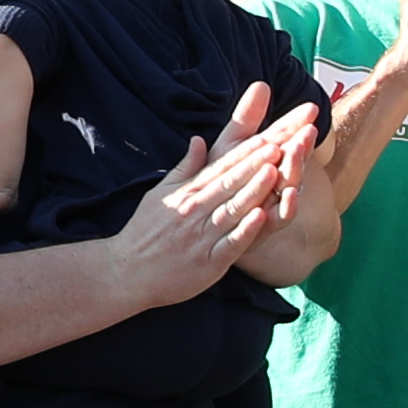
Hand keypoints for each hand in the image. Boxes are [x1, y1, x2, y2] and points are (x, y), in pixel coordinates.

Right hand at [112, 87, 302, 301]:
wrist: (126, 272)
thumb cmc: (146, 232)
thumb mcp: (162, 194)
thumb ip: (186, 169)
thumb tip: (200, 139)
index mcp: (189, 193)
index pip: (222, 168)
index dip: (246, 153)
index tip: (268, 135)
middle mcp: (196, 211)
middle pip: (231, 183)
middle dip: (257, 164)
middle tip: (282, 144)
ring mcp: (202, 236)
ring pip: (233, 209)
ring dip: (254, 190)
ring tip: (275, 171)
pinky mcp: (208, 262)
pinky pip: (230, 244)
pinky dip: (246, 231)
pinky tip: (262, 217)